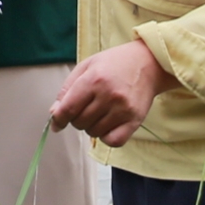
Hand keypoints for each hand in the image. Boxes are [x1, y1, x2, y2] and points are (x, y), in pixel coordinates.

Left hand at [50, 40, 176, 147]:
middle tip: (87, 107)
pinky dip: (106, 137)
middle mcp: (109, 95)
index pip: (68, 109)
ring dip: (91, 126)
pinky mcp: (135, 120)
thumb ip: (67, 89)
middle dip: (77, 118)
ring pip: (94, 133)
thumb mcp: (87, 66)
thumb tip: (55, 113)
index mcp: (94, 79)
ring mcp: (123, 109)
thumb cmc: (115, 63)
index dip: (58, 119)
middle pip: (79, 122)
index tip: (56, 124)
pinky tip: (108, 125)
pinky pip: (113, 141)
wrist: (149, 63)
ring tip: (100, 112)